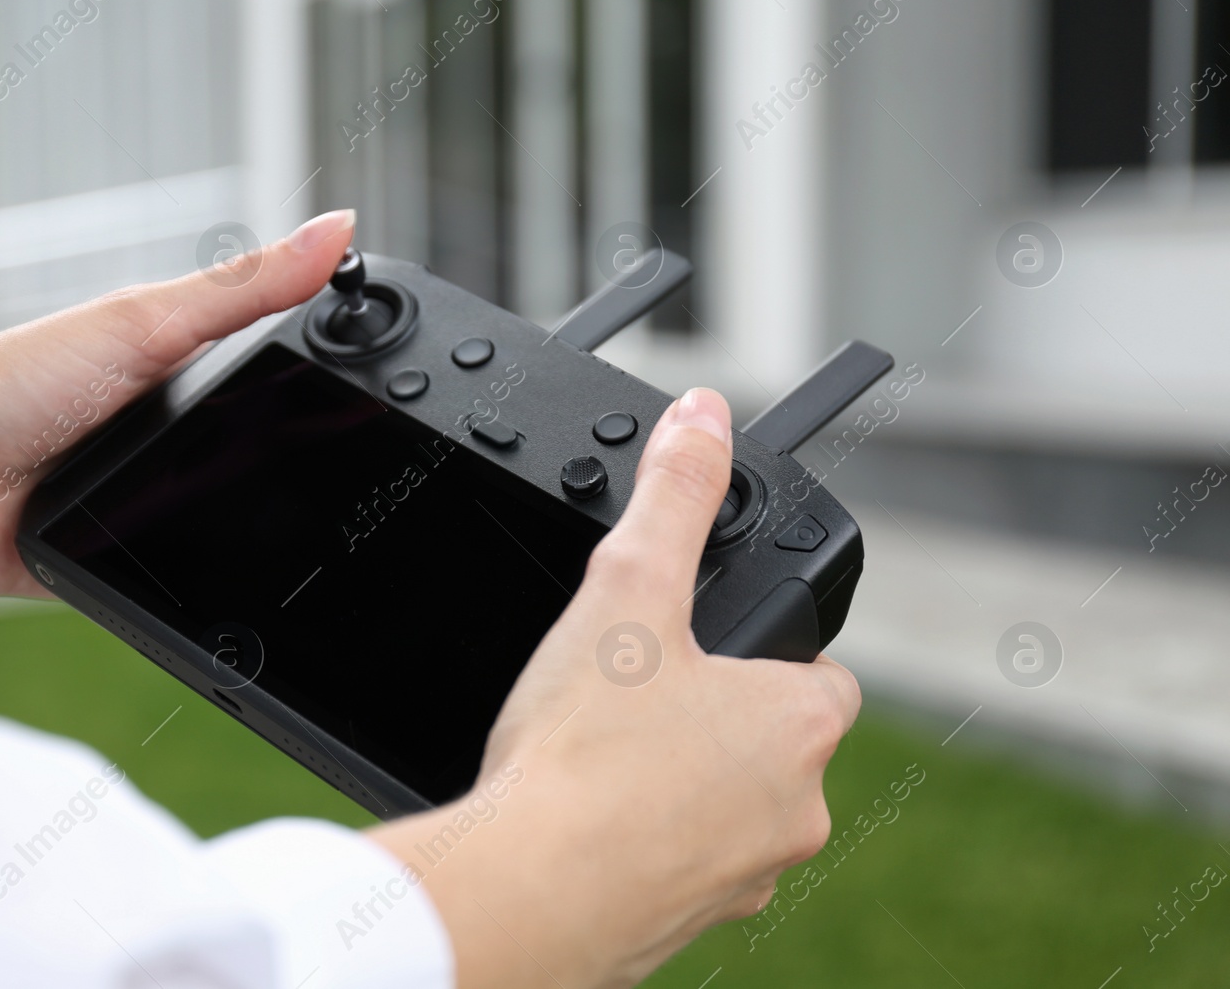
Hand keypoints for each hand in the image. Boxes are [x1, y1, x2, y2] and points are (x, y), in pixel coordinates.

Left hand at [0, 209, 356, 597]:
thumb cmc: (6, 383)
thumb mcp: (144, 323)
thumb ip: (242, 287)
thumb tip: (336, 228)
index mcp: (181, 363)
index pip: (281, 367)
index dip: (335, 379)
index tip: (395, 379)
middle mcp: (171, 431)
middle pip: (271, 450)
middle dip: (309, 465)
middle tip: (351, 468)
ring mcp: (153, 496)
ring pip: (239, 518)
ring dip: (260, 522)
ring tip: (296, 520)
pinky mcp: (133, 561)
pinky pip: (194, 574)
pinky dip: (213, 572)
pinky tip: (234, 568)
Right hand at [369, 388, 860, 988]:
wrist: (526, 895)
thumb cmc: (583, 757)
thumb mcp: (627, 590)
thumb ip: (674, 495)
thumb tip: (704, 416)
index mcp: (797, 726)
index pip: (817, 673)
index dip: (762, 651)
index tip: (701, 648)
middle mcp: (793, 812)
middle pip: (769, 742)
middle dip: (712, 718)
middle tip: (630, 699)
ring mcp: (745, 878)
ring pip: (727, 809)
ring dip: (679, 784)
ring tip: (599, 758)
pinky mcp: (687, 927)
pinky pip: (680, 866)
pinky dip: (644, 843)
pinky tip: (582, 817)